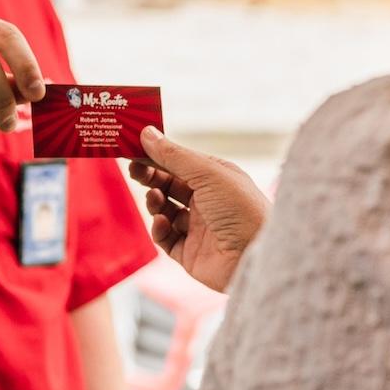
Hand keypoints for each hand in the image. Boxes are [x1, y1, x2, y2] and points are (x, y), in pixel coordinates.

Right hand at [130, 126, 269, 292]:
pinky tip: (162, 222)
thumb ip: (174, 155)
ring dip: (155, 202)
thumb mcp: (207, 173)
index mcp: (216, 178)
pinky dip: (159, 229)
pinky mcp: (191, 253)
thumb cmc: (241, 208)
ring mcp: (199, 228)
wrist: (256, 257)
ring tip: (154, 198)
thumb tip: (147, 133)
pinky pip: (166, 238)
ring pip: (165, 211)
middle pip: (170, 185)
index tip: (134, 148)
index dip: (158, 155)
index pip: (181, 162)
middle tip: (134, 170)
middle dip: (151, 177)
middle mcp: (208, 202)